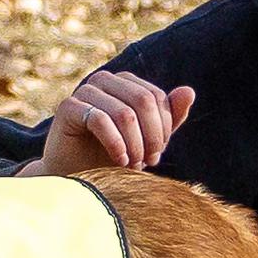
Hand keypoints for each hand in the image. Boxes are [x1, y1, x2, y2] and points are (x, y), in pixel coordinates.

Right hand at [23, 71, 194, 175]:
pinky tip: (119, 161)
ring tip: (132, 165)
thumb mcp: (146, 140)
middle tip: (148, 162)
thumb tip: (189, 91)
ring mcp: (84, 91)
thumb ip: (168, 118)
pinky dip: (115, 144)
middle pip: (143, 101)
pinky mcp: (68, 107)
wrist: (74, 177)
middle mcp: (104, 80)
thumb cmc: (109, 157)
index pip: (156, 97)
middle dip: (151, 136)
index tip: (157, 155)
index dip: (163, 128)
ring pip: (124, 113)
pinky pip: (100, 120)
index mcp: (124, 82)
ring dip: (134, 145)